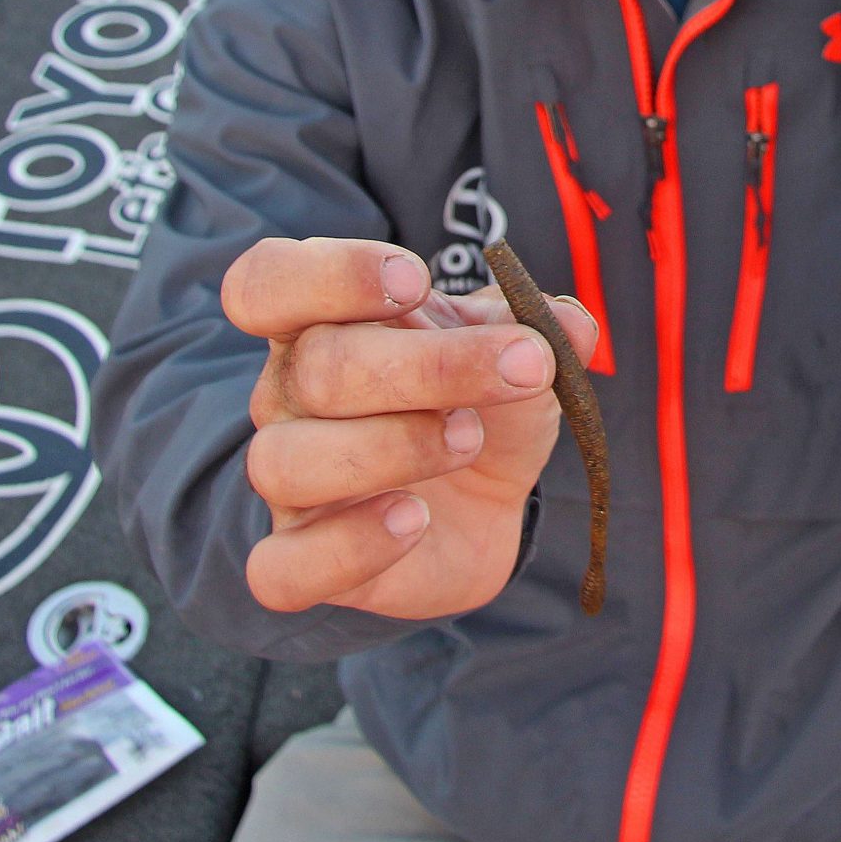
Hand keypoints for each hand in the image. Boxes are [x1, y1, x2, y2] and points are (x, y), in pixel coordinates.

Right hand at [221, 237, 599, 620]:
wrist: (480, 506)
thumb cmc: (475, 403)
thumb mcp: (512, 349)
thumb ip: (536, 325)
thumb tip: (572, 323)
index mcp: (321, 322)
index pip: (268, 282)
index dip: (330, 273)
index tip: (416, 280)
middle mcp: (288, 397)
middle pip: (316, 367)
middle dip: (428, 364)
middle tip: (522, 368)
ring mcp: (288, 482)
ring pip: (288, 462)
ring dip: (393, 446)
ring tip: (469, 439)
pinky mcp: (300, 561)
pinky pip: (283, 567)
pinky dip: (350, 545)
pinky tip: (415, 520)